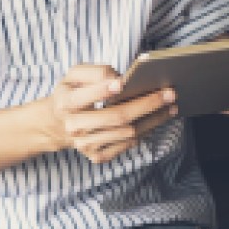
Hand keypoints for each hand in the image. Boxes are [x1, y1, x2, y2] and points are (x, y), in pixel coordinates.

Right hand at [47, 65, 177, 163]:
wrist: (57, 125)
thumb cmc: (72, 93)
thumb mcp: (73, 76)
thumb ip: (94, 72)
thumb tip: (119, 79)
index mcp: (66, 103)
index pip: (85, 97)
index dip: (103, 90)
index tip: (122, 82)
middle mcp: (75, 127)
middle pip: (117, 116)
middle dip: (147, 104)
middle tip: (170, 93)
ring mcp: (86, 145)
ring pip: (128, 132)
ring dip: (154, 119)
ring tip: (171, 106)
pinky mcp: (97, 156)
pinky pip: (128, 144)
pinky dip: (146, 130)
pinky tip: (158, 119)